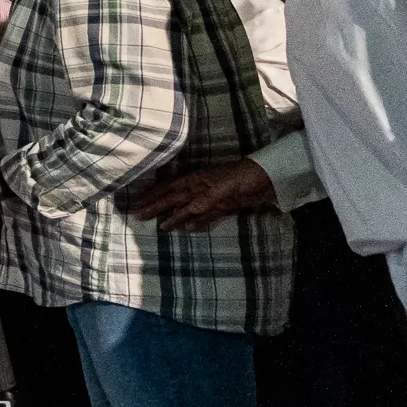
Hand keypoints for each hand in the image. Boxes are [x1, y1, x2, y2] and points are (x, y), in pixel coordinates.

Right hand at [126, 160, 278, 231]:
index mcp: (197, 181)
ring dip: (174, 217)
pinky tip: (186, 229)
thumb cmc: (244, 177)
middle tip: (140, 216)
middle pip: (174, 200)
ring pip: (187, 210)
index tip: (137, 204)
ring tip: (160, 227)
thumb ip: (205, 200)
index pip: (169, 189)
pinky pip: (206, 217)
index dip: (153, 196)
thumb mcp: (224, 187)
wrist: (269, 179)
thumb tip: (185, 213)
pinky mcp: (225, 208)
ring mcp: (212, 199)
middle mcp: (201, 190)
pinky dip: (196, 223)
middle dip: (157, 208)